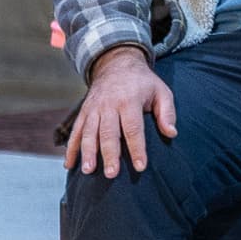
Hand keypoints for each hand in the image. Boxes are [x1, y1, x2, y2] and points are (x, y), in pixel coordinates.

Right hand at [64, 45, 175, 177]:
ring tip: (88, 171)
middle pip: (108, 133)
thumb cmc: (144, 83)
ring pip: (88, 133)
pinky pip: (75, 131)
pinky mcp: (83, 112)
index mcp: (130, 101)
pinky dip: (70, 148)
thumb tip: (172, 133)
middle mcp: (109, 105)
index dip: (137, 148)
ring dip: (87, 153)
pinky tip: (69, 164)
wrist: (117, 64)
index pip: (134, 128)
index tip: (140, 167)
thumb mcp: (162, 91)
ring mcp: (93, 108)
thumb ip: (167, 112)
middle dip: (109, 154)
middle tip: (111, 174)